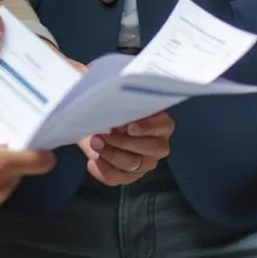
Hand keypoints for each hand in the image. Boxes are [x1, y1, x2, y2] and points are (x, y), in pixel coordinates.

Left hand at [55, 52, 173, 186]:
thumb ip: (112, 83)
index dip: (149, 127)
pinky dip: (104, 172)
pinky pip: (119, 179)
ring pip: (134, 165)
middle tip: (104, 133)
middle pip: (151, 149)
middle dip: (125, 142)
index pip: (164, 125)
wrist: (93, 118)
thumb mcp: (110, 88)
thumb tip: (104, 78)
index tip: (130, 125)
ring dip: (112, 155)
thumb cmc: (108, 101)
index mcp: (159, 120)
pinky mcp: (129, 175)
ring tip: (95, 143)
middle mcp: (157, 143)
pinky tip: (92, 162)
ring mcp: (145, 162)